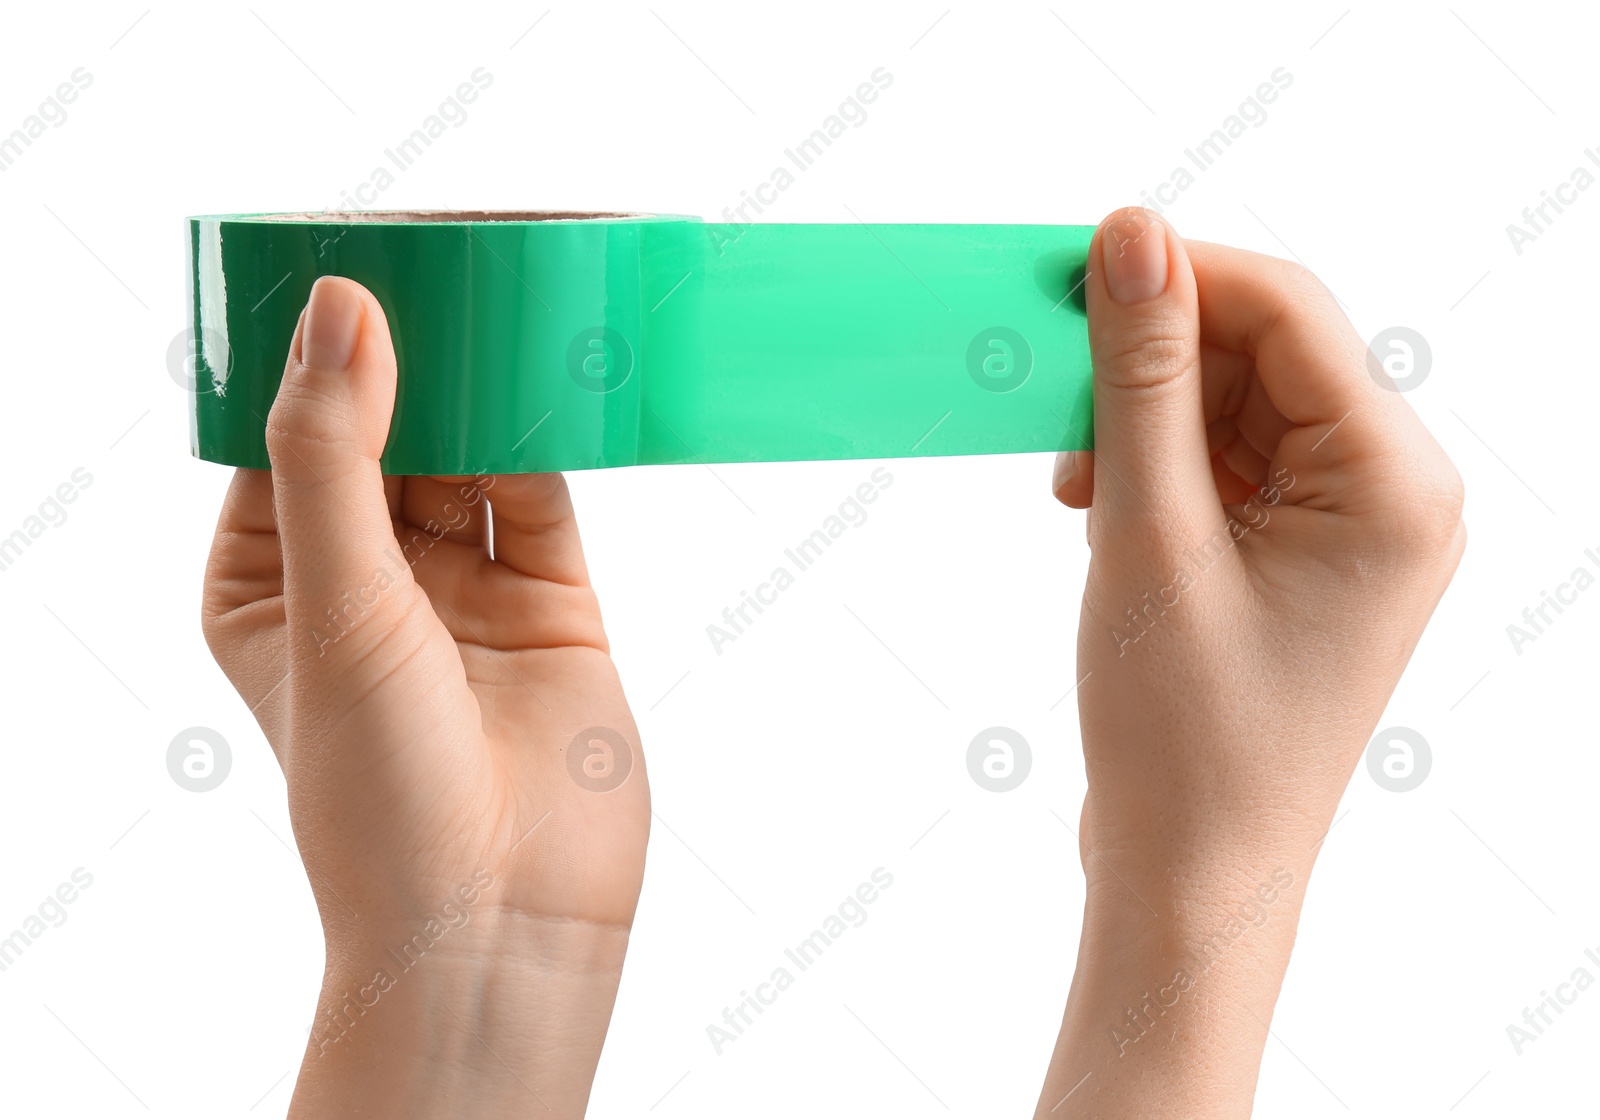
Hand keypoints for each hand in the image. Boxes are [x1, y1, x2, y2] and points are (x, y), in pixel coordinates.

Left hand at [202, 277, 648, 1117]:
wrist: (505, 921)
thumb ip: (335, 456)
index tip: (351, 258)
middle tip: (445, 250)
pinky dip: (552, 430)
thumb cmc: (381, 794)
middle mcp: (366, 578)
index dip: (314, 348)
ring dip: (486, 380)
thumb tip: (339, 312)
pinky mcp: (552, 601)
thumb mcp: (334, 607)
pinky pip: (544, 492)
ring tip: (509, 284)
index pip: (284, 433)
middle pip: (386, 430)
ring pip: (471, 451)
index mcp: (271, 581)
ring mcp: (461, 588)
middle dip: (412, 352)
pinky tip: (559, 366)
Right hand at [1037, 209, 1463, 1116]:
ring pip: (1232, 404)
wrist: (1190, 874)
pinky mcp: (1295, 553)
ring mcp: (1344, 526)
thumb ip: (1140, 378)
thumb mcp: (1149, 537)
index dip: (1177, 274)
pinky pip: (1222, 462)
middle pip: (1261, 353)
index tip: (1069, 267)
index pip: (1288, 312)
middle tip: (1052, 385)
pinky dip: (1151, 465)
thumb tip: (1131, 234)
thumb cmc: (1184, 736)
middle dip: (1149, 360)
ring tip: (1073, 481)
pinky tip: (1094, 504)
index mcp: (1392, 483)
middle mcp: (1389, 492)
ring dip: (1140, 418)